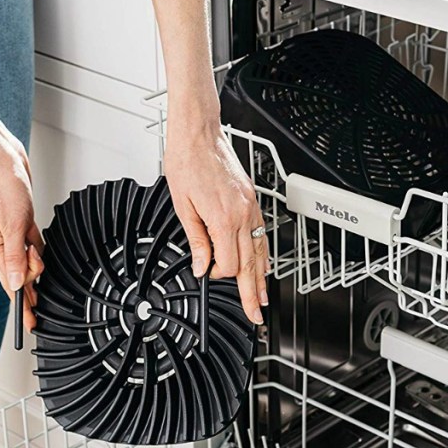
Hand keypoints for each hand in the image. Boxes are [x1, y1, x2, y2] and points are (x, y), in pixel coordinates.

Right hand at [0, 134, 44, 331]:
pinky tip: (38, 248)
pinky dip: (37, 248)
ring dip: (36, 262)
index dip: (21, 306)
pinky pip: (31, 244)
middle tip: (39, 304)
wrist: (3, 160)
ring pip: (28, 260)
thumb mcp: (14, 226)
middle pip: (20, 276)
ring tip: (37, 252)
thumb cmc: (4, 187)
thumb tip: (15, 284)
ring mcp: (11, 234)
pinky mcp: (19, 224)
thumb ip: (15, 257)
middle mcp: (2, 244)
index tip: (29, 324)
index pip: (10, 285)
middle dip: (32, 286)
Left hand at [164, 118, 268, 324]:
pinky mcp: (252, 199)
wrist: (199, 133)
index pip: (229, 263)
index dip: (218, 274)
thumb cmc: (186, 161)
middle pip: (251, 264)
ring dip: (262, 277)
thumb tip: (202, 266)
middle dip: (253, 292)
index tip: (208, 274)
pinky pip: (261, 233)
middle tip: (256, 314)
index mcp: (224, 219)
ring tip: (262, 297)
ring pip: (261, 250)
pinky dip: (263, 253)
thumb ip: (197, 240)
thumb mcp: (183, 206)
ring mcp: (251, 207)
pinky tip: (263, 264)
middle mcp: (243, 214)